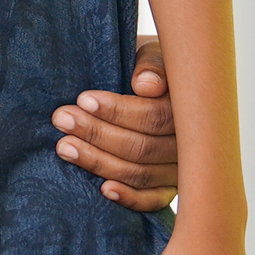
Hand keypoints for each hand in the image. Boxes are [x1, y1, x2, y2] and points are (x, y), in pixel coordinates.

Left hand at [53, 35, 179, 211]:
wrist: (155, 83)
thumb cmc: (150, 67)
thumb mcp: (154, 54)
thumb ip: (152, 65)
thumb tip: (147, 85)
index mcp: (190, 108)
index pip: (154, 116)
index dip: (118, 111)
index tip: (84, 100)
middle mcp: (191, 143)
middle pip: (143, 148)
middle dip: (98, 134)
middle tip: (62, 119)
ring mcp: (181, 169)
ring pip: (141, 173)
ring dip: (99, 162)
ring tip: (64, 146)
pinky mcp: (168, 188)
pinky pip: (152, 200)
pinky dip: (129, 197)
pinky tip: (103, 190)